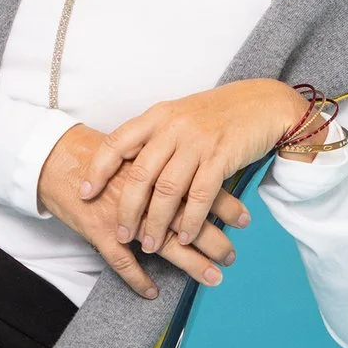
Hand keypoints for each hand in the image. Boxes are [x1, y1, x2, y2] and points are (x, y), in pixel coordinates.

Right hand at [39, 123, 248, 297]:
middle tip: (232, 256)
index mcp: (156, 169)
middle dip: (215, 240)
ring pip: (164, 244)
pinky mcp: (99, 230)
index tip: (245, 220)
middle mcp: (144, 193)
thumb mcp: (134, 148)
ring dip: (191, 264)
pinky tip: (152, 292)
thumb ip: (163, 160)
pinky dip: (137, 279)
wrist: (54, 158)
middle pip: (188, 220)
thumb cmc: (94, 153)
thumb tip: (197, 170)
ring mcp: (122, 215)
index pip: (199, 186)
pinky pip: (121, 261)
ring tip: (213, 278)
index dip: (224, 205)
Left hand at [78, 80, 307, 261]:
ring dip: (157, 222)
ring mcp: (197, 142)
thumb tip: (123, 167)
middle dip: (127, 209)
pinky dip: (190, 220)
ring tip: (151, 244)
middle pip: (139, 175)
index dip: (97, 170)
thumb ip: (153, 138)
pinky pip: (200, 195)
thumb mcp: (177, 117)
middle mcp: (172, 127)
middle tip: (122, 234)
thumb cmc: (216, 115)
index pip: (116, 143)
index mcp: (157, 116)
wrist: (262, 103)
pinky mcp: (221, 157)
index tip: (84, 194)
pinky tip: (184, 236)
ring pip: (168, 190)